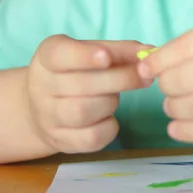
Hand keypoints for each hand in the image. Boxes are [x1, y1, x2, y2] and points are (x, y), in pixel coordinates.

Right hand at [26, 35, 150, 153]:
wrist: (43, 108)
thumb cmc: (77, 71)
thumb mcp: (92, 52)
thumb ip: (120, 51)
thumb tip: (151, 53)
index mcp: (48, 58)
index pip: (60, 54)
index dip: (84, 56)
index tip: (107, 56)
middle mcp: (41, 87)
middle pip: (81, 85)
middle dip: (120, 79)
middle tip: (145, 75)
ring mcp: (48, 118)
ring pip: (84, 111)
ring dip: (111, 102)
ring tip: (115, 96)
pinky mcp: (61, 142)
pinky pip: (91, 138)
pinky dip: (109, 127)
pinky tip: (109, 117)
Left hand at [138, 18, 192, 143]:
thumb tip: (162, 59)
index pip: (184, 46)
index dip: (159, 60)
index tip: (147, 68)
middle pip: (182, 78)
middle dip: (165, 85)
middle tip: (165, 89)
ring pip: (191, 106)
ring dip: (173, 108)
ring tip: (173, 106)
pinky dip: (185, 131)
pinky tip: (178, 127)